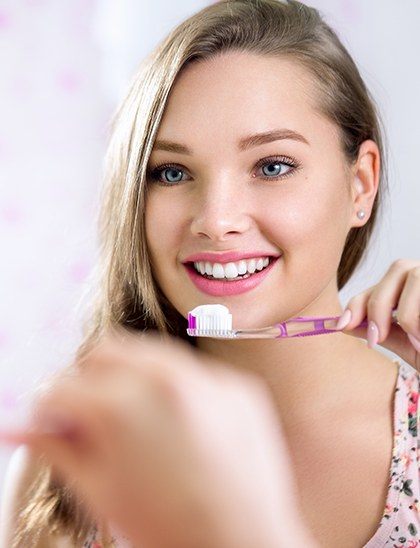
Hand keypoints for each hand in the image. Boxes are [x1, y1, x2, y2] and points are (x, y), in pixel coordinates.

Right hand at [1, 329, 316, 547]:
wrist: (246, 546)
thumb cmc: (170, 530)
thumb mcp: (101, 493)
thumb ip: (59, 449)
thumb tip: (21, 427)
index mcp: (119, 407)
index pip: (62, 387)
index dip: (50, 409)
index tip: (56, 422)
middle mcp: (164, 379)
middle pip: (105, 351)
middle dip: (90, 378)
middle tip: (94, 411)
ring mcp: (207, 377)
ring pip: (151, 351)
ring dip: (133, 374)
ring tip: (140, 416)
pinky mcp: (238, 384)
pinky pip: (196, 371)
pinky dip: (179, 388)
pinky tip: (183, 424)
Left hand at [338, 259, 419, 369]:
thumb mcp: (410, 346)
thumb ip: (381, 332)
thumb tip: (341, 323)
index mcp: (418, 288)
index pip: (382, 284)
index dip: (357, 302)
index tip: (340, 325)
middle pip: (399, 269)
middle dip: (378, 304)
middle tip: (375, 340)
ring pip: (416, 277)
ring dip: (408, 312)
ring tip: (418, 342)